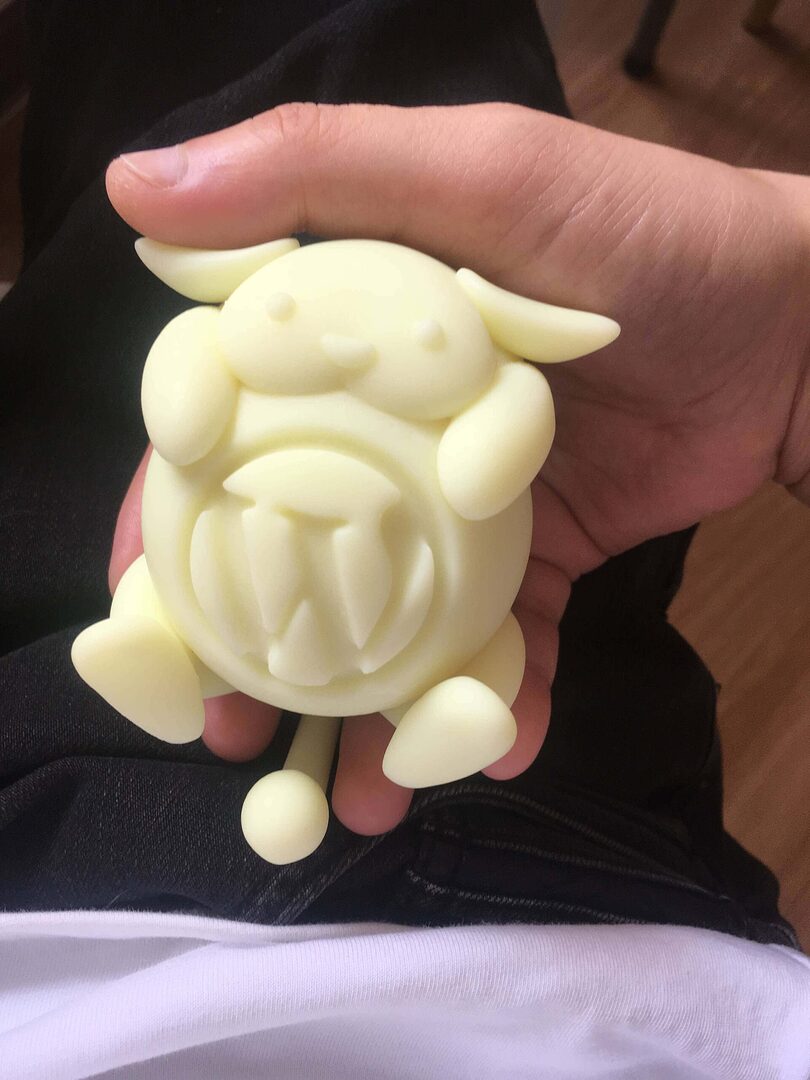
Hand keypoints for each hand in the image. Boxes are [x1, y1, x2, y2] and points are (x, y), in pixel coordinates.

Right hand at [106, 102, 809, 834]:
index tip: (142, 613)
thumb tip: (141, 189)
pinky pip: (503, 645)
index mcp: (348, 343)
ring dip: (365, 713)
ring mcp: (463, 509)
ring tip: (357, 793)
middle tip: (230, 732)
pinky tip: (495, 750)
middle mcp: (389, 433)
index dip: (170, 526)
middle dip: (254, 651)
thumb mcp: (481, 175)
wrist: (793, 326)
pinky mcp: (538, 559)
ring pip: (389, 623)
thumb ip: (318, 171)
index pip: (225, 441)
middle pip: (293, 555)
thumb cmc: (641, 234)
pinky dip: (496, 703)